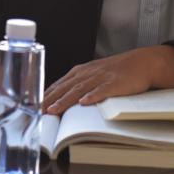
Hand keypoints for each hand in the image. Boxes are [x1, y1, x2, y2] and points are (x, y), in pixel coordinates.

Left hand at [42, 45, 173, 114]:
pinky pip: (102, 90)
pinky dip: (93, 96)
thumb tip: (59, 100)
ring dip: (65, 100)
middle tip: (36, 111)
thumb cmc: (116, 71)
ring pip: (79, 89)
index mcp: (81, 72)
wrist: (142, 62)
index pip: (58, 84)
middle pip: (65, 87)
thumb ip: (78, 85)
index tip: (31, 105)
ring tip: (53, 110)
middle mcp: (88, 73)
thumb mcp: (94, 74)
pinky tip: (85, 103)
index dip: (45, 95)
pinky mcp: (115, 83)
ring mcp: (101, 77)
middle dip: (50, 99)